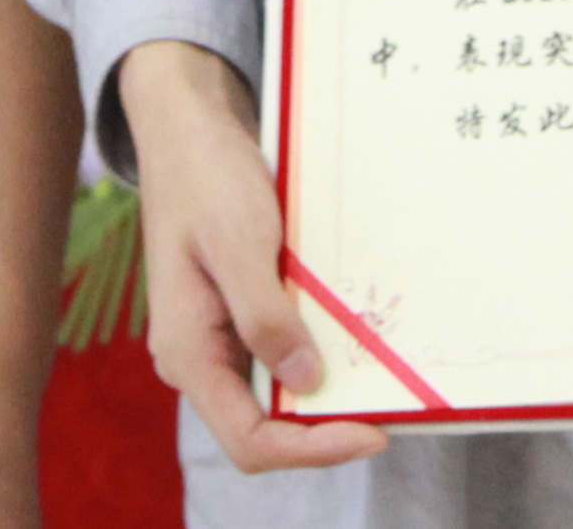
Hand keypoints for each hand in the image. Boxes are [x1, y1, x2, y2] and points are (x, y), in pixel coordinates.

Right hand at [118, 41, 386, 476]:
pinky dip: (318, 349)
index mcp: (186, 352)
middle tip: (386, 404)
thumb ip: (265, 315)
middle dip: (325, 424)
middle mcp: (199, 356)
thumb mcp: (237, 241)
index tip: (371, 432)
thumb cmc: (204, 175)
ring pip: (276, 390)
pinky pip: (280, 350)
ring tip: (377, 372)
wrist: (187, 123)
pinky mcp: (237, 310)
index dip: (311, 449)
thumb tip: (306, 381)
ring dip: (326, 386)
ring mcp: (217, 334)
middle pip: (265, 424)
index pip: (249, 439)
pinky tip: (352, 332)